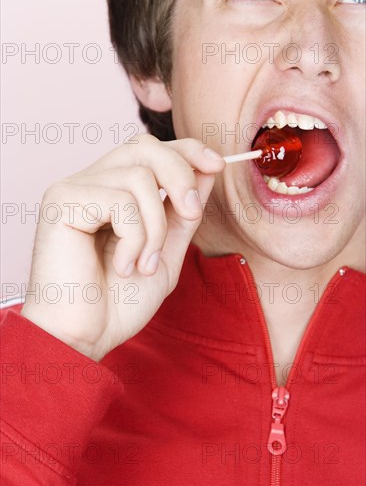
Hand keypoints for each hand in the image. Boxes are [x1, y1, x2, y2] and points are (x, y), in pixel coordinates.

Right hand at [20, 135, 224, 360]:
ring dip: (156, 227)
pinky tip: (122, 266)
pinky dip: (134, 239)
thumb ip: (182, 212)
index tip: (217, 164)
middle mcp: (90, 183)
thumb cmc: (119, 301)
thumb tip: (207, 169)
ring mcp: (73, 190)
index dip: (186, 150)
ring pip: (139, 177)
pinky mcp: (62, 202)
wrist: (85, 337)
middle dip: (180, 177)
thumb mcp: (166, 251)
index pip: (149, 149)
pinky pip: (121, 202)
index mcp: (111, 191)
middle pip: (145, 148)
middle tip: (190, 213)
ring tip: (144, 263)